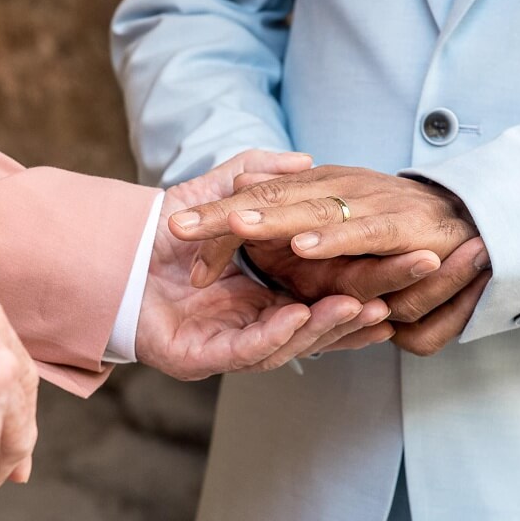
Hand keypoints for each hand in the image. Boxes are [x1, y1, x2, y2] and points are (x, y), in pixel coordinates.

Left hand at [136, 152, 431, 378]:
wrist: (105, 251)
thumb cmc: (163, 228)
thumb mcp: (218, 193)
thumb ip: (256, 176)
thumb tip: (304, 160)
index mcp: (268, 294)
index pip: (332, 290)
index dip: (372, 277)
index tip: (413, 254)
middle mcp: (255, 324)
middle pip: (324, 320)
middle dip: (370, 303)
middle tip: (414, 278)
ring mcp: (229, 344)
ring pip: (292, 341)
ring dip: (330, 324)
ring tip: (369, 305)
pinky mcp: (199, 359)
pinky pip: (247, 351)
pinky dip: (278, 333)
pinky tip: (304, 314)